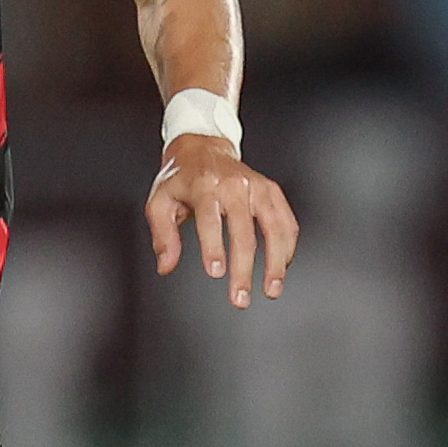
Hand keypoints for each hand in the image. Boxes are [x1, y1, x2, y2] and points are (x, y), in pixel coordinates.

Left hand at [146, 132, 299, 308]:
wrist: (203, 149)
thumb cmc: (182, 179)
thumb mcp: (160, 202)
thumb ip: (163, 235)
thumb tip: (167, 265)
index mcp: (205, 186)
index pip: (211, 220)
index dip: (214, 248)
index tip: (216, 272)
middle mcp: (235, 185)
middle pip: (245, 232)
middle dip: (244, 269)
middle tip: (240, 297)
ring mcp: (257, 187)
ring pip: (274, 228)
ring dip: (275, 263)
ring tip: (271, 289)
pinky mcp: (272, 191)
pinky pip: (287, 222)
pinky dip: (287, 247)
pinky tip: (282, 266)